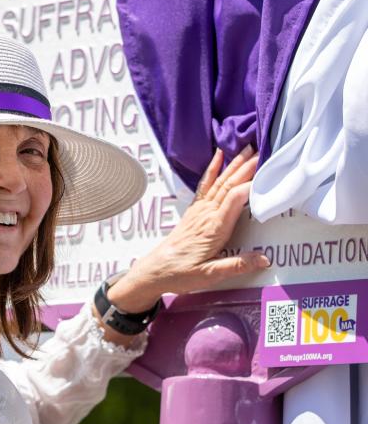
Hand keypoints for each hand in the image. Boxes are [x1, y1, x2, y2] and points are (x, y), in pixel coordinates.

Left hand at [107, 146, 269, 311]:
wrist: (155, 271)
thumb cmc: (181, 274)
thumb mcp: (210, 275)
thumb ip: (237, 266)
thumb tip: (264, 259)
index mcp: (214, 228)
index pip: (234, 199)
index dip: (251, 185)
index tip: (269, 173)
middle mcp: (206, 215)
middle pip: (229, 185)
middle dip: (247, 167)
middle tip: (264, 150)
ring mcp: (199, 211)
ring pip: (219, 182)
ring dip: (234, 164)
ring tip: (248, 148)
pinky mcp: (194, 211)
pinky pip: (205, 186)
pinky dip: (212, 169)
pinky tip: (218, 156)